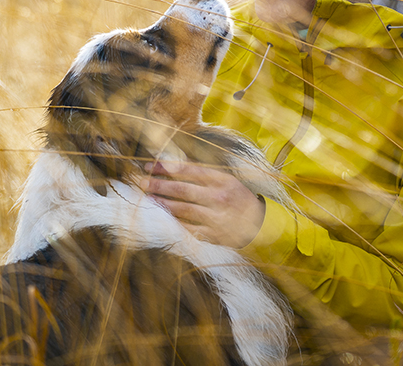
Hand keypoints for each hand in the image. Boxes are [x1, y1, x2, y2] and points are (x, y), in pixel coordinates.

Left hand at [141, 160, 265, 248]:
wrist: (262, 225)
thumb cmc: (240, 199)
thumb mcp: (228, 180)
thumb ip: (205, 175)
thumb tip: (175, 168)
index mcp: (222, 180)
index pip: (189, 171)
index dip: (166, 168)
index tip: (149, 166)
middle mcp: (218, 197)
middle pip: (183, 190)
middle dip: (159, 185)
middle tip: (141, 182)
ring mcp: (216, 217)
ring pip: (184, 210)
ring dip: (163, 204)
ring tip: (147, 199)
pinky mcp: (214, 235)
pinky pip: (190, 229)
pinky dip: (175, 223)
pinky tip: (162, 219)